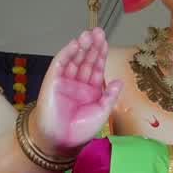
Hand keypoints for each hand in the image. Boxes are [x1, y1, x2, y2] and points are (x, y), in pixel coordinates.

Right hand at [34, 29, 121, 152]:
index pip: (96, 68)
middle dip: (92, 46)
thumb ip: (110, 96)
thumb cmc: (80, 130)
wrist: (61, 141)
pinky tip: (75, 44)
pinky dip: (68, 53)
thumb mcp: (102, 112)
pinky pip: (60, 63)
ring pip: (74, 59)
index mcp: (90, 90)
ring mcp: (65, 81)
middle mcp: (78, 83)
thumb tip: (119, 81)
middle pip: (86, 60)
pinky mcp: (52, 81)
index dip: (101, 54)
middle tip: (99, 32)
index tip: (106, 42)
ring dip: (81, 46)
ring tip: (89, 34)